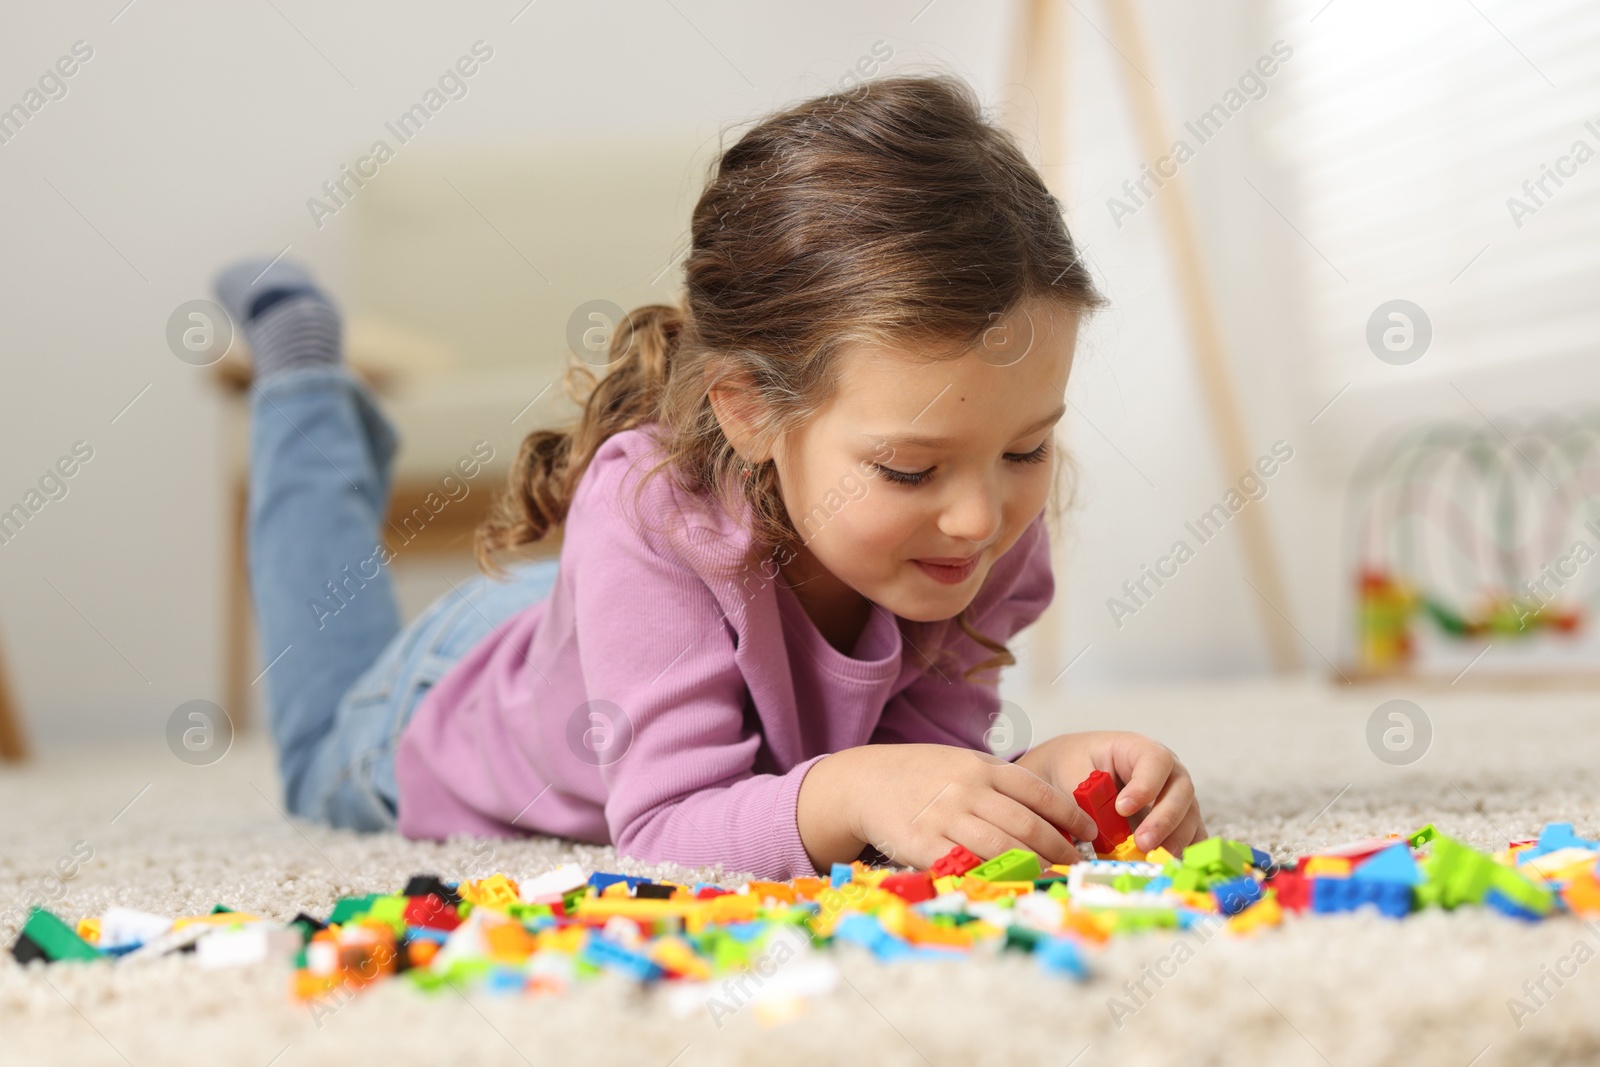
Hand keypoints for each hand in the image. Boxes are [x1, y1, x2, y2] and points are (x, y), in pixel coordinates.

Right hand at [796, 743, 1099, 871]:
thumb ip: (999, 783)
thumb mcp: (963, 764)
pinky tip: (1007, 885)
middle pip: (1026, 824)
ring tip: (1050, 879)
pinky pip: (964, 866)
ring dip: (1032, 867)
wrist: (866, 781)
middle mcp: (968, 791)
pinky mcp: (923, 845)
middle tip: (1075, 865)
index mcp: (982, 768)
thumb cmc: (922, 775)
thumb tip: (1048, 812)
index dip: (1069, 815)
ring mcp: (945, 818)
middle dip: (1058, 848)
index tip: (1088, 834)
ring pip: (1001, 848)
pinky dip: (990, 877)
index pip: (1038, 792)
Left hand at [1016, 731, 1205, 852]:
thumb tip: (1096, 825)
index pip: (1155, 761)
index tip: (1122, 808)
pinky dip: (1184, 850)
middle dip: (1163, 819)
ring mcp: (1176, 796)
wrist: (1078, 770)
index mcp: (1141, 749)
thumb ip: (1085, 794)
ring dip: (1175, 838)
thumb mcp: (1073, 769)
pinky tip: (1170, 864)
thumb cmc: (1078, 765)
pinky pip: (1191, 835)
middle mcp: (1167, 771)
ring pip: (1190, 815)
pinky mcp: (1178, 820)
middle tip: (1142, 842)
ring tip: (1152, 857)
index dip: (1145, 785)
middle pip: (1181, 790)